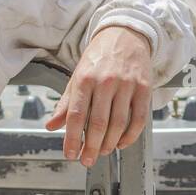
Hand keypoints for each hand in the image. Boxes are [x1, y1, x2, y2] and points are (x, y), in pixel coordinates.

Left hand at [44, 25, 152, 165]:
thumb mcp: (76, 76)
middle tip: (86, 160)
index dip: (73, 139)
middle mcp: (105, 82)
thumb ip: (65, 103)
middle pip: (99, 123)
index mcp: (84, 79)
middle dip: (91, 147)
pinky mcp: (144, 87)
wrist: (125, 34)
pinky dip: (130, 135)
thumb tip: (51, 126)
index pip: (77, 115)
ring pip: (119, 123)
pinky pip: (138, 118)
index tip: (70, 154)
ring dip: (110, 143)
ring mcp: (127, 84)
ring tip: (102, 152)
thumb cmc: (98, 58)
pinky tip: (122, 143)